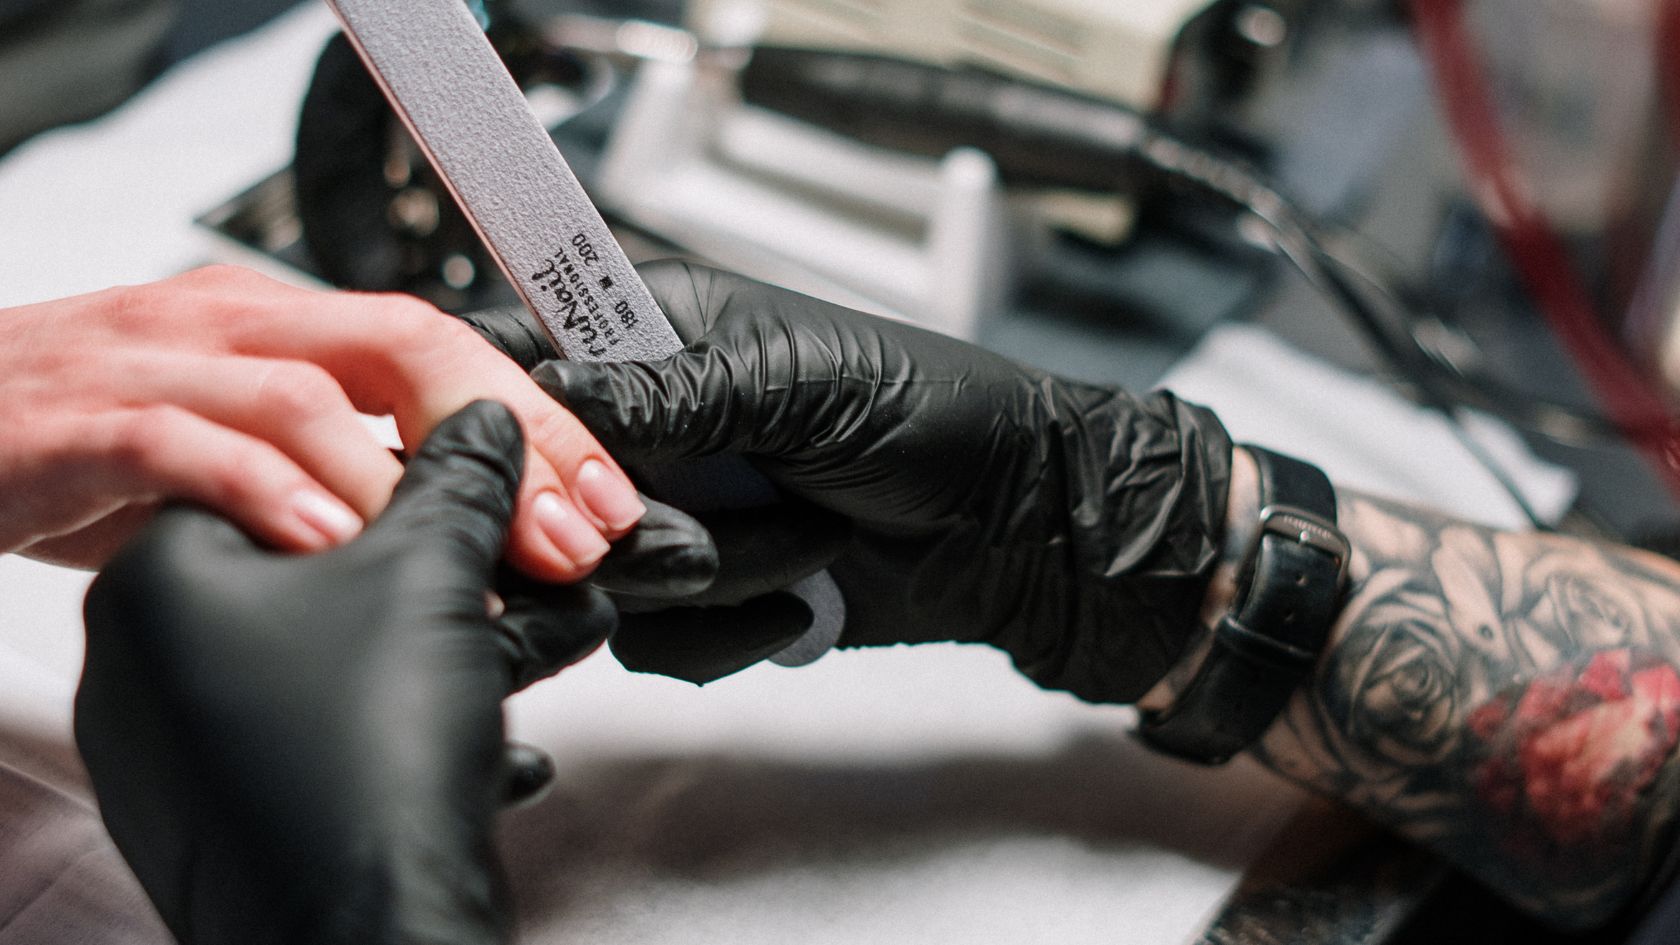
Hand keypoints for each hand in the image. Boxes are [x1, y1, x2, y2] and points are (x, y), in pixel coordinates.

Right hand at [1, 265, 643, 578]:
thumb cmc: (86, 435)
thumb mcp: (236, 443)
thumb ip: (338, 472)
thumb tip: (470, 535)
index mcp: (279, 325)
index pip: (441, 345)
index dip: (539, 417)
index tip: (609, 502)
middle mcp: (229, 324)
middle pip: (402, 344)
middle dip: (509, 436)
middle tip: (575, 532)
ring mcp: (153, 365)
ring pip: (303, 391)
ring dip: (404, 481)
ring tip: (481, 558)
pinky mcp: (77, 423)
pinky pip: (182, 442)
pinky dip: (264, 490)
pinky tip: (327, 544)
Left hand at [74, 401, 616, 944]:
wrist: (371, 936)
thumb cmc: (366, 760)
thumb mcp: (432, 576)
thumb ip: (459, 480)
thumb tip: (483, 425)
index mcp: (158, 585)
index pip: (277, 474)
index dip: (392, 466)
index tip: (467, 473)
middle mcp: (147, 667)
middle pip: (319, 573)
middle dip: (446, 571)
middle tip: (522, 561)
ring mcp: (184, 753)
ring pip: (338, 664)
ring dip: (453, 647)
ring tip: (548, 636)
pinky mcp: (231, 817)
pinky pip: (331, 737)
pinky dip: (415, 721)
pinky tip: (495, 736)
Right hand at [473, 261, 1233, 702]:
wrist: (1020, 527)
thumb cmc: (935, 416)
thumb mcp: (800, 384)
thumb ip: (668, 390)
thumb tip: (548, 399)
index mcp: (655, 332)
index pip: (517, 355)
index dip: (506, 411)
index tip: (549, 462)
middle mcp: (646, 424)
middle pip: (539, 493)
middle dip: (635, 525)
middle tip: (712, 519)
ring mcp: (669, 513)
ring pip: (595, 578)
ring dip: (715, 574)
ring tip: (808, 537)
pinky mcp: (700, 594)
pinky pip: (653, 640)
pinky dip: (734, 629)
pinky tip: (804, 592)